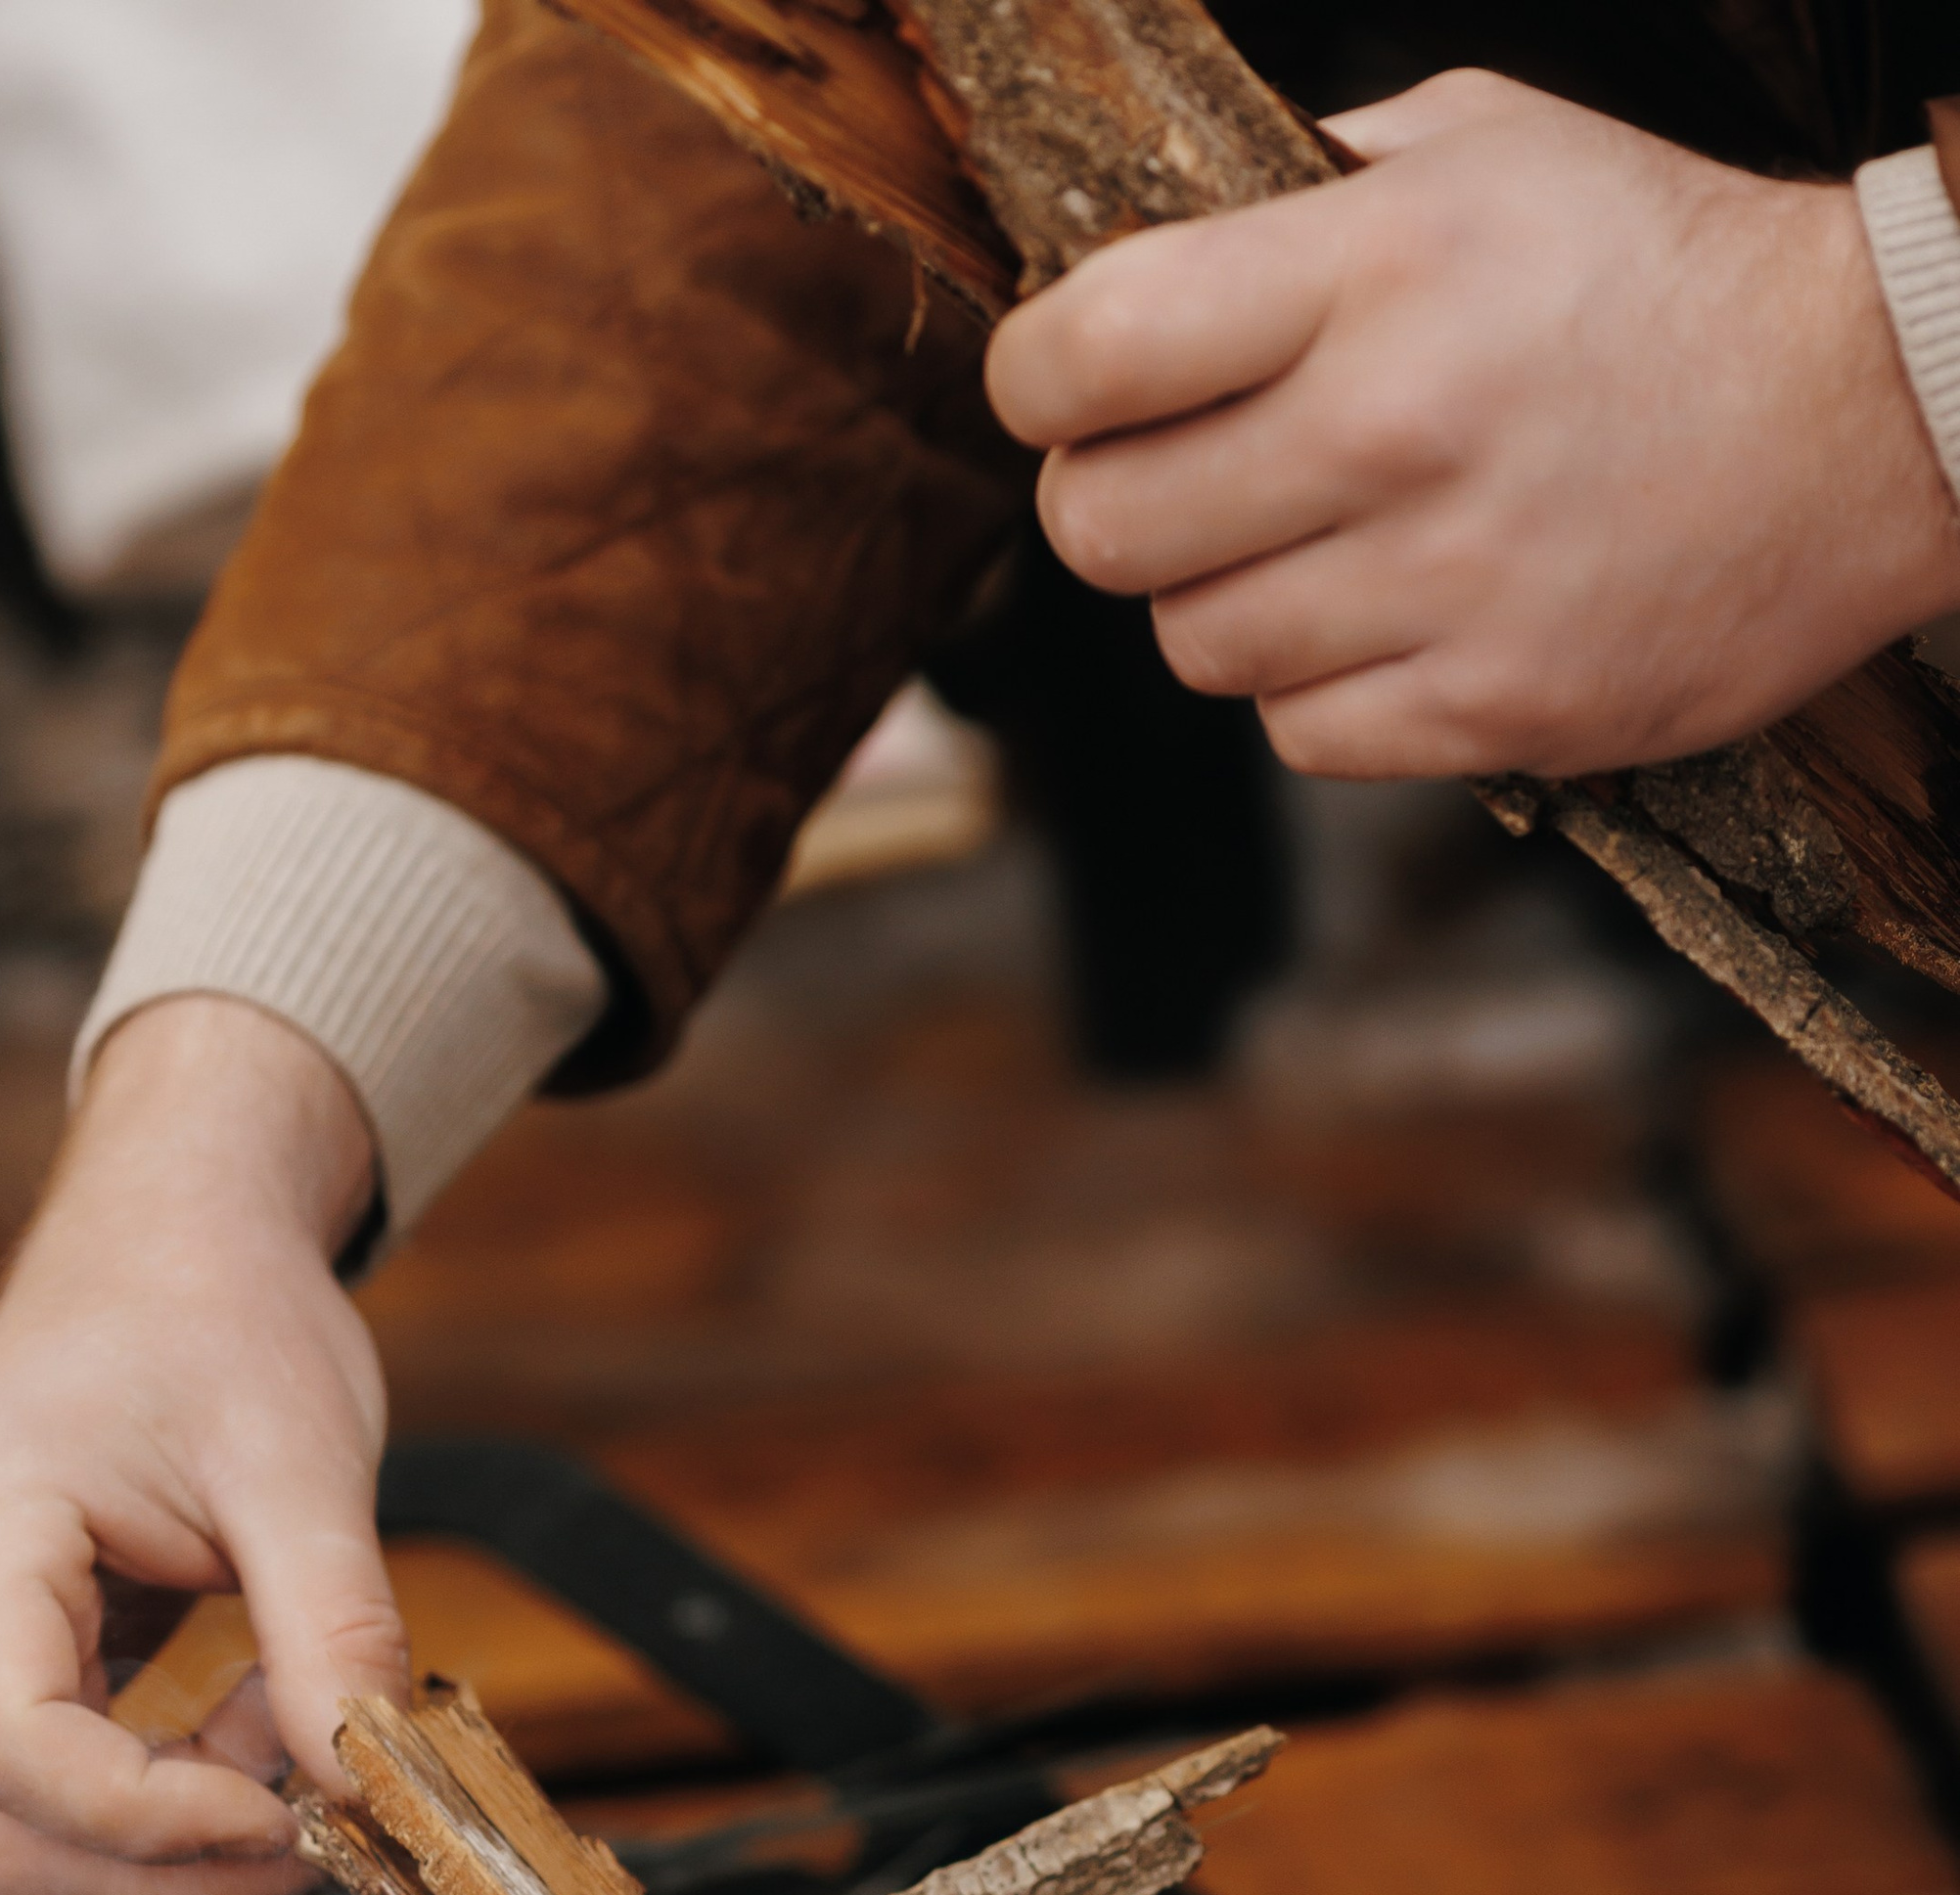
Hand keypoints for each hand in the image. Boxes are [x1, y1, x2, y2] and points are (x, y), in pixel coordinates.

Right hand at [0, 995, 408, 1894]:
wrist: (173, 1239)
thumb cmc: (221, 1317)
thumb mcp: (303, 1466)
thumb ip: (332, 1630)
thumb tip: (368, 1790)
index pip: (10, 1753)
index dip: (155, 1824)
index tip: (299, 1818)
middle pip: (16, 1828)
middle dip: (181, 1861)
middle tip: (332, 1819)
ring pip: (40, 1831)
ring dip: (187, 1829)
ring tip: (299, 1724)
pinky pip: (66, 1788)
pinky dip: (177, 1789)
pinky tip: (263, 1713)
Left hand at [986, 71, 1959, 778]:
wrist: (1870, 408)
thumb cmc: (1656, 267)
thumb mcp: (1487, 148)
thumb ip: (1308, 184)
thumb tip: (1139, 242)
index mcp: (1375, 265)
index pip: (1092, 350)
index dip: (1033, 382)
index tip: (1058, 390)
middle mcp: (1397, 428)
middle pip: (1105, 530)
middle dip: (1109, 507)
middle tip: (1173, 483)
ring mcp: (1448, 585)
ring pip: (1197, 646)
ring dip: (1225, 603)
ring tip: (1314, 545)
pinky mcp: (1496, 711)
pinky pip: (1303, 736)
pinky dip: (1321, 690)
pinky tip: (1393, 621)